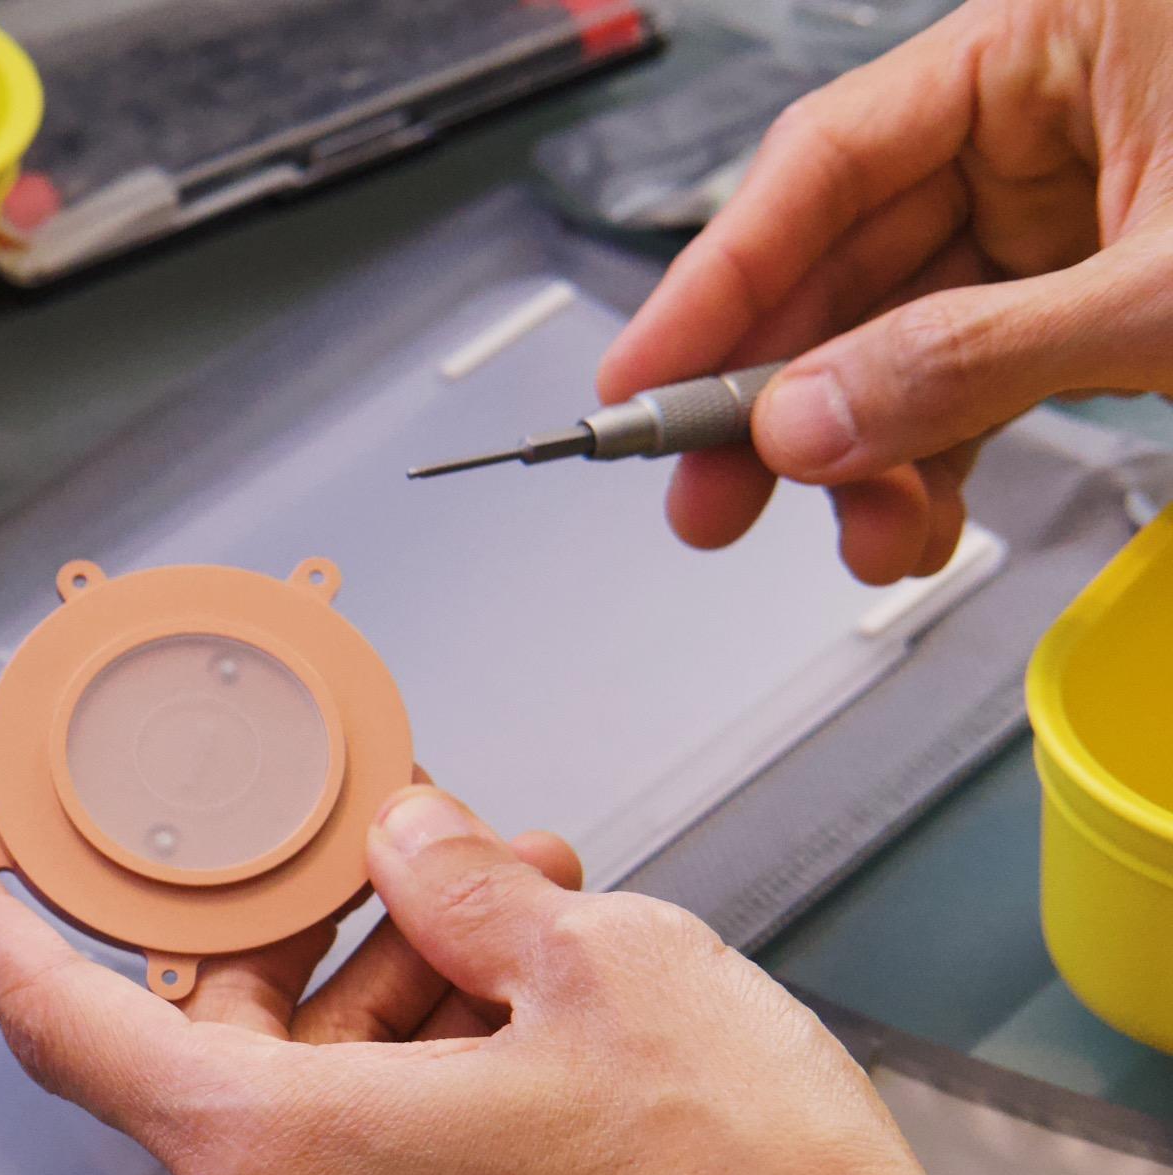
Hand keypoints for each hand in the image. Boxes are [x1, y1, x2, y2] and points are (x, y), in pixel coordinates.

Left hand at [0, 789, 1172, 1174]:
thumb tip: (404, 844)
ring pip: (303, 1090)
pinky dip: (413, 1067)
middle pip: (209, 1035)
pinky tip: (522, 995)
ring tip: (527, 900)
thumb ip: (464, 890)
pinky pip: (359, 1158)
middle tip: (416, 830)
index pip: (60, 1021)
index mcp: (268, 1154)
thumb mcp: (609, 967)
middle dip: (307, 915)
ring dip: (387, 986)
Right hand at [598, 0, 1172, 584]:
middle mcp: (1063, 96)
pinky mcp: (1124, 274)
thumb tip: (804, 423)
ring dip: (869, 446)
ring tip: (862, 539)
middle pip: (855, 250)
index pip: (828, 160)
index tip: (639, 388)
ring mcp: (1092, 190)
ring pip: (913, 323)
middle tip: (712, 504)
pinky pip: (988, 359)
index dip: (717, 283)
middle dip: (785, 392)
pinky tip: (920, 512)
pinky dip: (948, 445)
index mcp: (1061, 25)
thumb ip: (967, 360)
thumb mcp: (1172, 295)